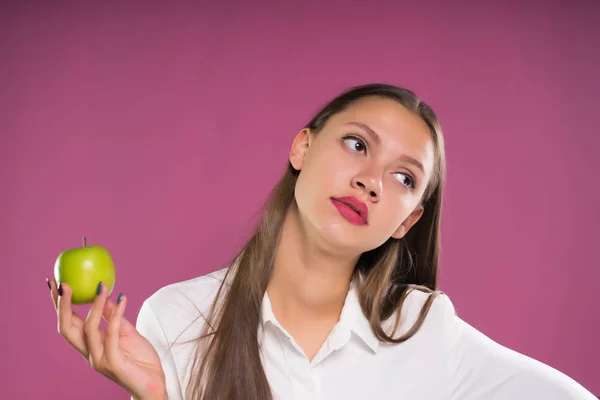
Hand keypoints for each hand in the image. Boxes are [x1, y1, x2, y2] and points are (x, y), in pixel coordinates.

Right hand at [48, 278, 166, 399]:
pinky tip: (123, 298)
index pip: (68, 322)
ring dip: (94, 305)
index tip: (54, 283)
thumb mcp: (127, 332)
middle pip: (66, 327)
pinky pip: (112, 334)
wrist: (153, 385)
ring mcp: (99, 359)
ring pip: (88, 328)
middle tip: (64, 283)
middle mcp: (89, 352)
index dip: (59, 304)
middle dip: (62, 306)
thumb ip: (114, 317)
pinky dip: (116, 315)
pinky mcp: (113, 362)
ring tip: (102, 285)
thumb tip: (105, 295)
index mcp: (89, 345)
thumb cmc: (140, 360)